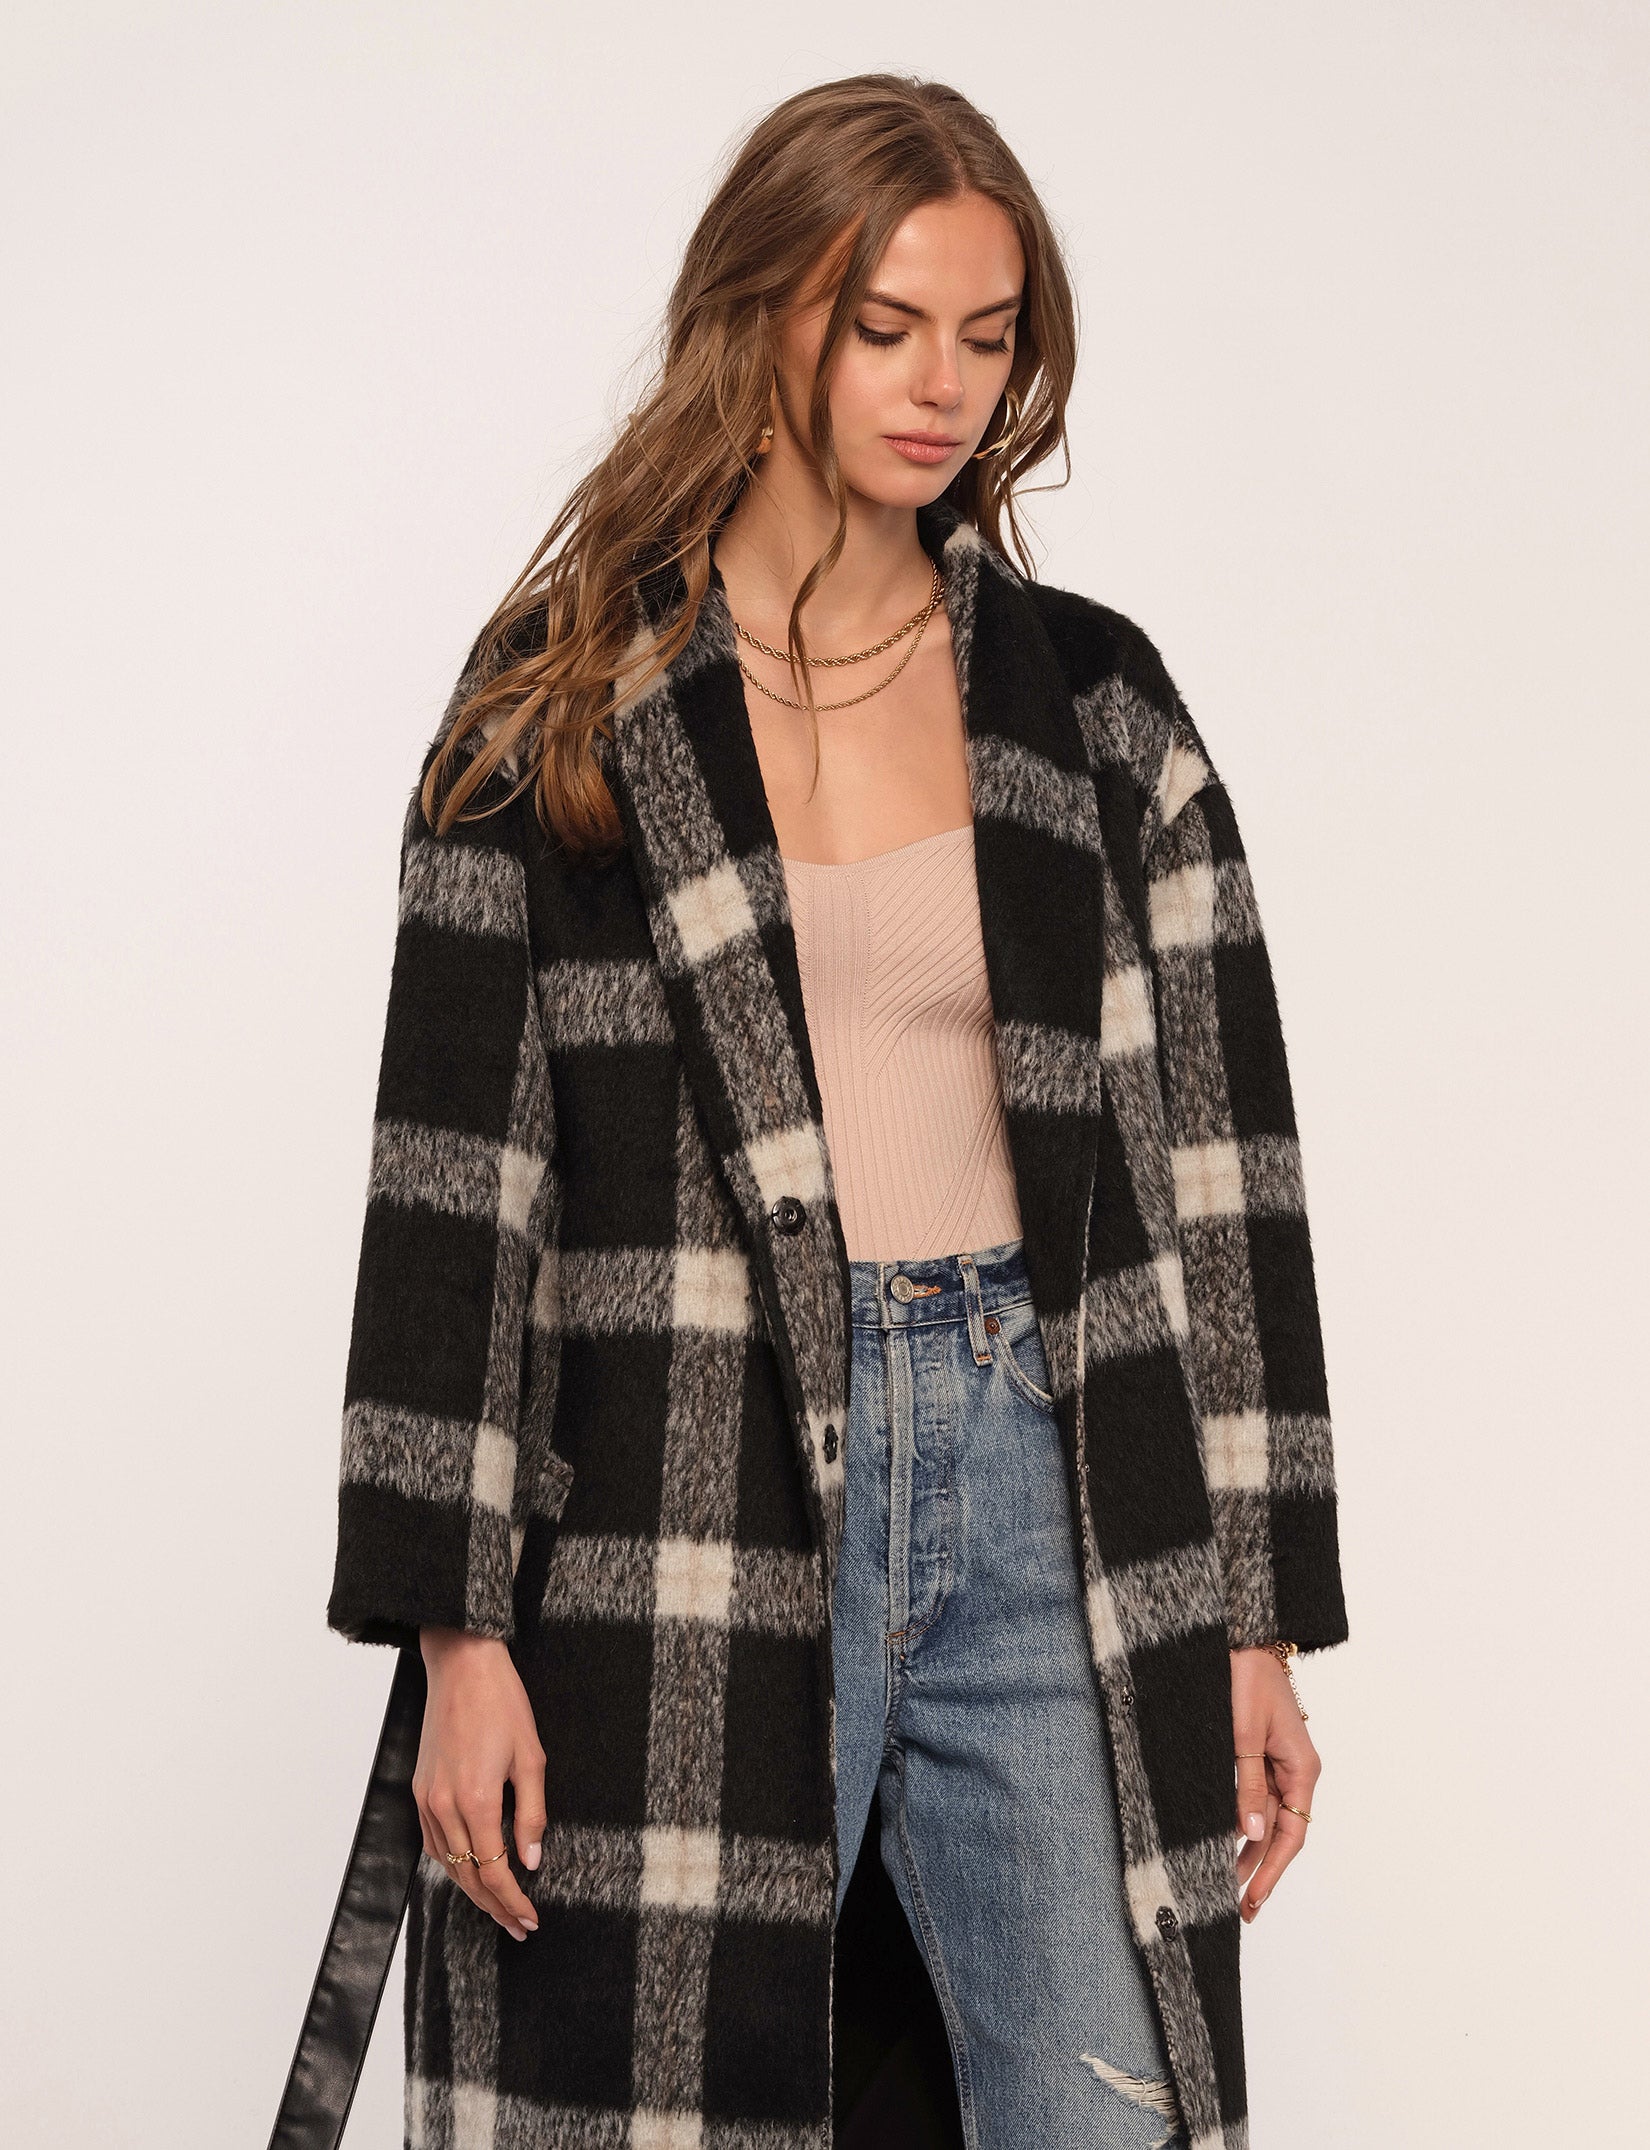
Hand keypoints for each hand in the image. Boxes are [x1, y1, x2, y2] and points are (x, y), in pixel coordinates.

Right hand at [414, 1627, 547, 1941]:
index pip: (494, 1872)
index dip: (513, 1902)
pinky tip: (467, 1869)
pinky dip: (450, 1863)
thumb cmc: (502, 1703)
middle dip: (494, 1907)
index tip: (530, 1920)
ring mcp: (427, 1798)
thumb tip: (530, 1861)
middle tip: (518, 1926)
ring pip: (447, 1863)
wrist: (462, 1665)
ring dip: (471, 1890)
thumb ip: (531, 1815)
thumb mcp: (532, 1757)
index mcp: (478, 1800)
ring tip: (497, 1906)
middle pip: (468, 1876)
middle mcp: (446, 1806)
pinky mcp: (419, 1788)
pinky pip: (431, 1841)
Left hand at [1230, 1645, 1320, 1921]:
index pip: (1292, 1834)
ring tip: (1229, 1885)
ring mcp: (1277, 1762)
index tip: (1254, 1901)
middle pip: (1282, 1832)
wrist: (1242, 1637)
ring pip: (1266, 1817)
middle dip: (1261, 1870)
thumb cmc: (1246, 1678)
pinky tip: (1225, 1841)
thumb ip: (1246, 1784)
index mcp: (1302, 1768)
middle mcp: (1294, 1770)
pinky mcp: (1259, 1752)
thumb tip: (1250, 1834)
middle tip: (1241, 1908)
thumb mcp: (1244, 1735)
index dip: (1272, 1871)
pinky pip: (1254, 1796)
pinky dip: (1241, 1821)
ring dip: (1250, 1850)